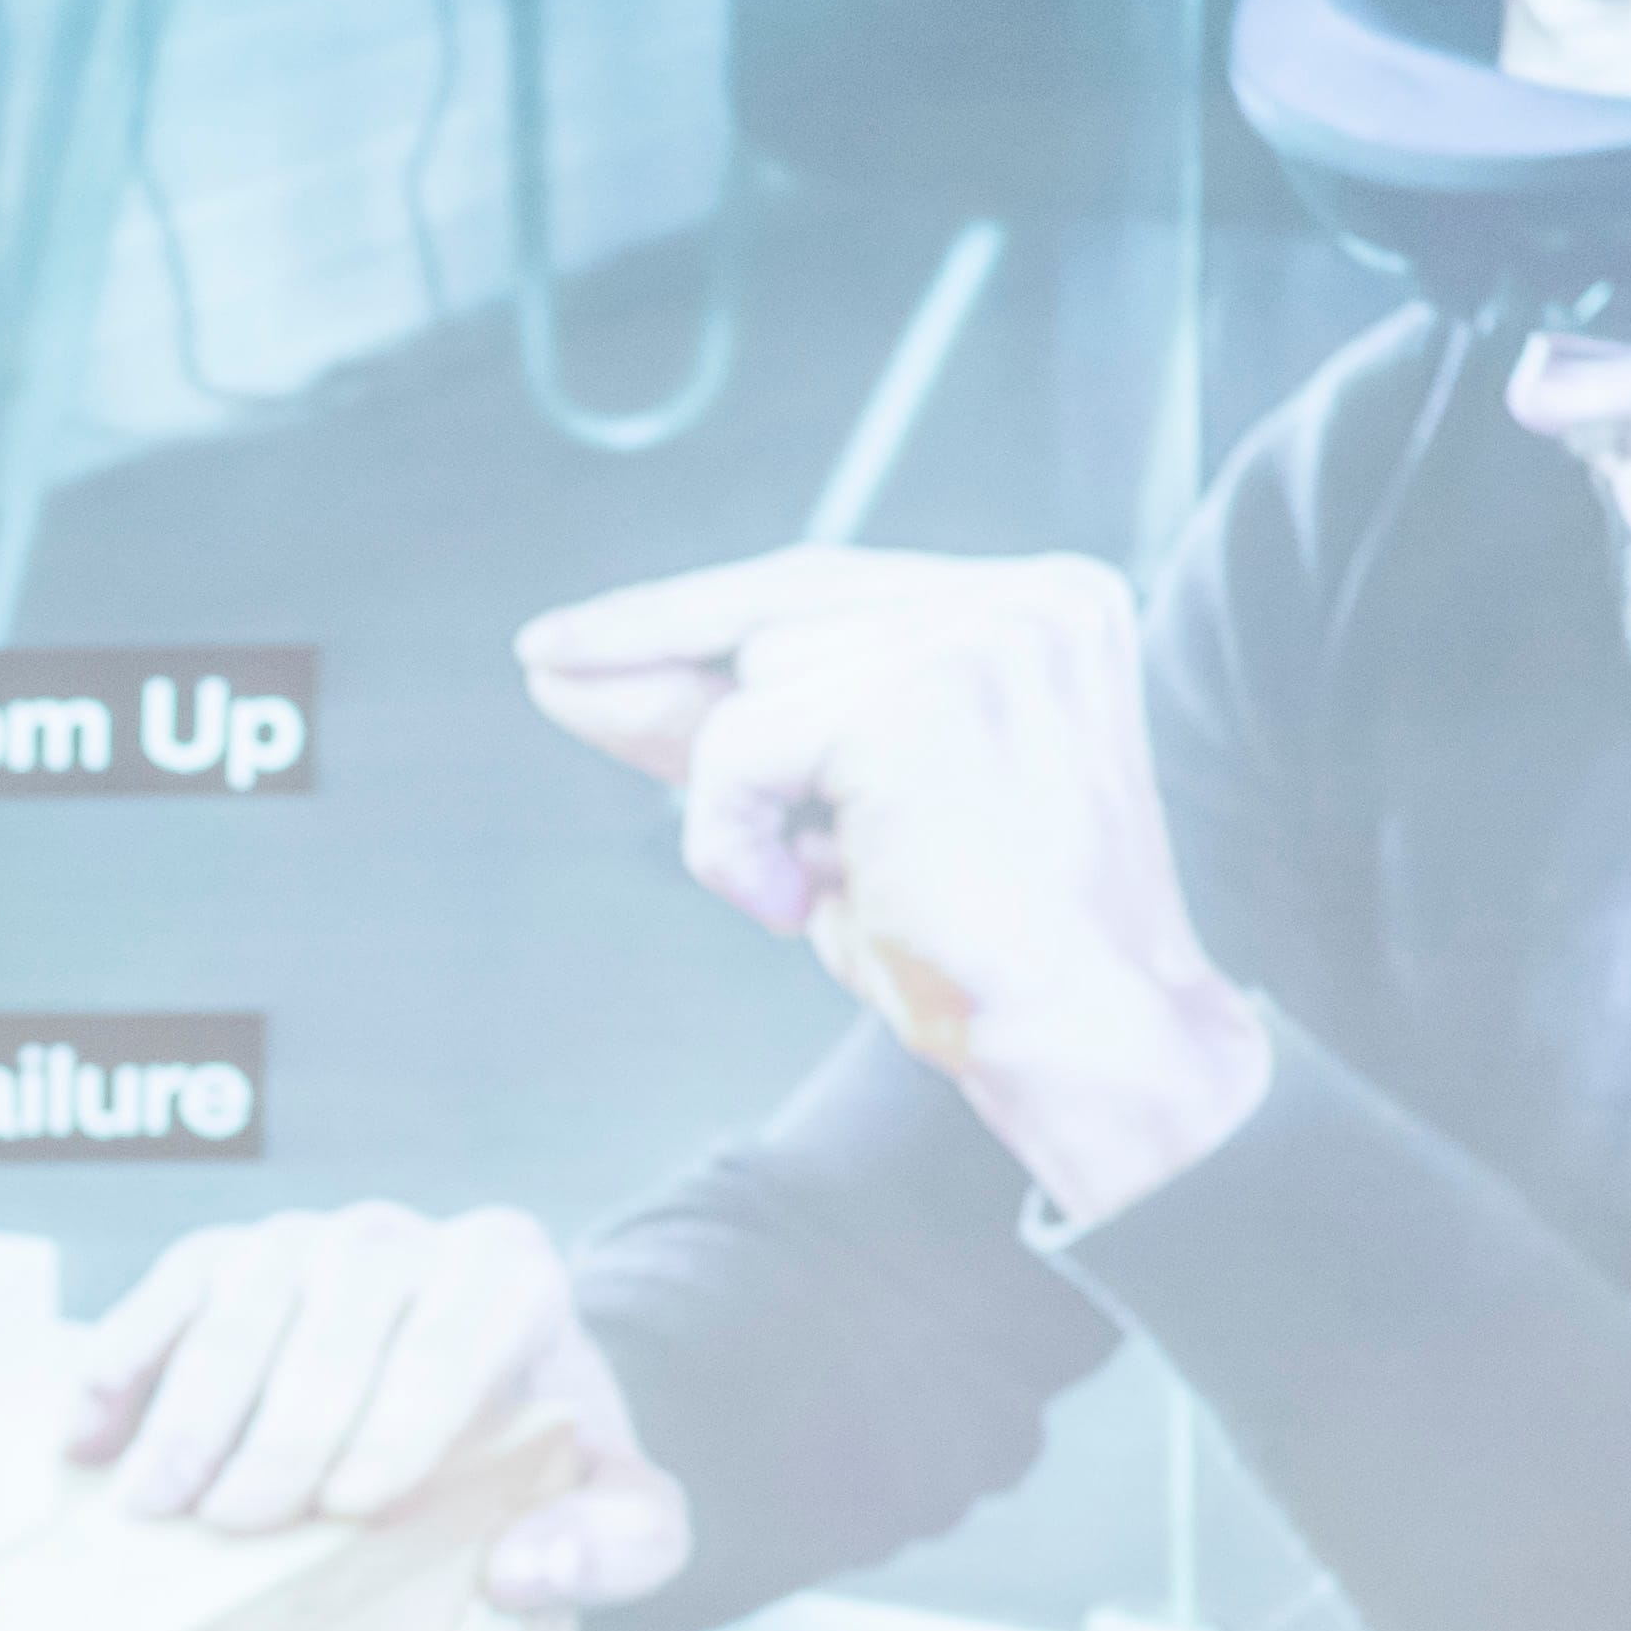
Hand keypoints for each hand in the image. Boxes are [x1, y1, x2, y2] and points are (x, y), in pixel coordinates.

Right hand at [65, 1201, 691, 1613]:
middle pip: (339, 1311)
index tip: (354, 1505)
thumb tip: (525, 1569)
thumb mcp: (629, 1516)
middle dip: (284, 1421)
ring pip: (247, 1289)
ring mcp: (307, 1239)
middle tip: (236, 1523)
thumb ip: (618, 1544)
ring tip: (153, 1501)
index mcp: (508, 1275)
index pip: (454, 1335)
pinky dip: (124, 1356)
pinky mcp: (227, 1258)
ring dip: (193, 1397)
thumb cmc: (551, 1462)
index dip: (404, 1416)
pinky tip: (88, 1439)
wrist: (493, 1403)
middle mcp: (403, 1239)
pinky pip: (172, 1286)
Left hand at [516, 548, 1271, 1228]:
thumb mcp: (845, 821)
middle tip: (544, 668)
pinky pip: (741, 749)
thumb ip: (745, 735)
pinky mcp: (925, 695)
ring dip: (733, 805)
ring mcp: (986, 635)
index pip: (836, 586)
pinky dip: (730, 840)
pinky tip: (798, 905)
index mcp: (1043, 612)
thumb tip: (579, 676)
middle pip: (780, 604)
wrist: (1086, 1043)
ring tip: (805, 894)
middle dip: (654, 655)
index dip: (700, 611)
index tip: (587, 634)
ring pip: (754, 683)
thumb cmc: (978, 958)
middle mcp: (1030, 599)